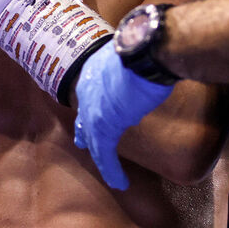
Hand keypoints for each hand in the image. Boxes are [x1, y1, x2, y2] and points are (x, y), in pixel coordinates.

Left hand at [73, 43, 173, 189]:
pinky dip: (112, 170)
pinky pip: (105, 154)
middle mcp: (88, 89)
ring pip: (95, 140)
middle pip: (85, 116)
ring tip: (111, 174)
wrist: (143, 50)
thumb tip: (146, 59)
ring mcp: (94, 109)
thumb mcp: (132, 51)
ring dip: (103, 158)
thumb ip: (132, 60)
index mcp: (95, 70)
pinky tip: (119, 183)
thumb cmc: (145, 44)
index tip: (92, 112)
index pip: (90, 92)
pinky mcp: (105, 126)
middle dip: (85, 131)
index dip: (91, 104)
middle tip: (82, 141)